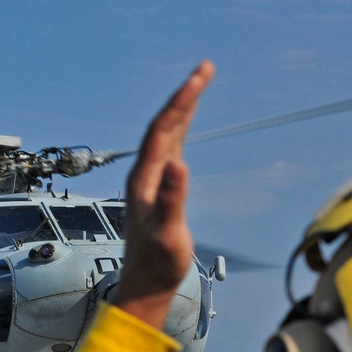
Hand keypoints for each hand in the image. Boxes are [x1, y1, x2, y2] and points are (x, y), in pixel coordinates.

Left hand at [113, 61, 215, 328]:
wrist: (145, 283)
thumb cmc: (157, 263)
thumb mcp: (168, 233)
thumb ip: (172, 200)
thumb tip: (179, 165)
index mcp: (145, 177)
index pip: (163, 129)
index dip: (181, 101)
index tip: (199, 77)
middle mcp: (145, 173)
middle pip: (165, 123)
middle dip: (185, 94)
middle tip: (206, 68)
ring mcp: (151, 179)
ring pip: (168, 132)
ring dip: (184, 106)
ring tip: (200, 83)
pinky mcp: (159, 187)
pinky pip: (171, 146)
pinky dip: (182, 127)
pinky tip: (187, 121)